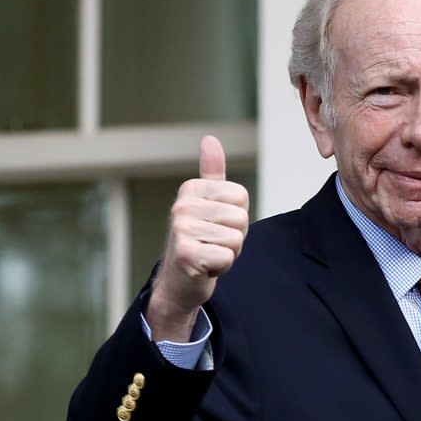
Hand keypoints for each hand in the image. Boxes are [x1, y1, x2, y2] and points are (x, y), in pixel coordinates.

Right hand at [146, 135, 248, 341]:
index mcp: (191, 189)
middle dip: (234, 237)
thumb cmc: (201, 240)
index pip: (241, 196)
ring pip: (235, 239)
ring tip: (208, 254)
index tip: (217, 225)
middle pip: (241, 218)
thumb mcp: (209, 203)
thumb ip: (212, 172)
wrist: (179, 281)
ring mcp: (181, 230)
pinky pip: (228, 258)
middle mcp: (182, 206)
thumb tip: (210, 139)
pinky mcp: (186, 254)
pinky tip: (204, 267)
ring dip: (228, 253)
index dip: (237, 216)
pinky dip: (221, 268)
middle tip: (213, 243)